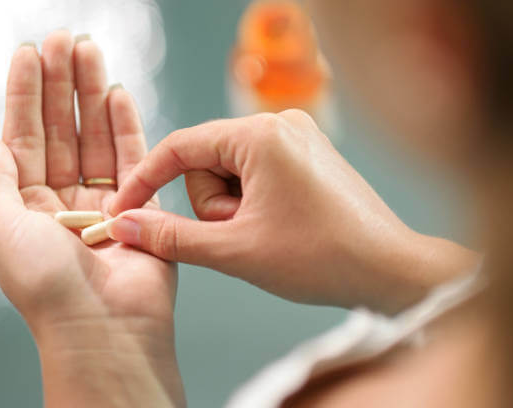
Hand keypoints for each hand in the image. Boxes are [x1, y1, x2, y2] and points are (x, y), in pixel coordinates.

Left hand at [0, 31, 183, 406]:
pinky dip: (126, 125)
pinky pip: (133, 158)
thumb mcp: (4, 230)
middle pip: (63, 129)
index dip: (26, 95)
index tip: (29, 54)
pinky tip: (119, 94)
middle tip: (65, 40)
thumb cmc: (49, 289)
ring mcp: (104, 201)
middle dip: (62, 84)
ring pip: (97, 136)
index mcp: (28, 206)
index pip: (24, 137)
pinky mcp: (141, 206)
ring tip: (90, 51)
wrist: (105, 328)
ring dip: (93, 93)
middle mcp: (65, 200)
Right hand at [108, 110, 477, 312]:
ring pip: (230, 171)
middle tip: (241, 236)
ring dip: (233, 208)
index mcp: (260, 134)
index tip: (122, 211)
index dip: (145, 181)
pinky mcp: (307, 153)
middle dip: (212, 206)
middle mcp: (280, 123)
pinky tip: (276, 225)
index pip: (180, 147)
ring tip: (264, 234)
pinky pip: (255, 172)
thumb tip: (123, 226)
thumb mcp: (235, 251)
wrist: (390, 269)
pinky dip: (251, 202)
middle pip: (206, 161)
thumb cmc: (321, 258)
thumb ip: (171, 237)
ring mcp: (297, 136)